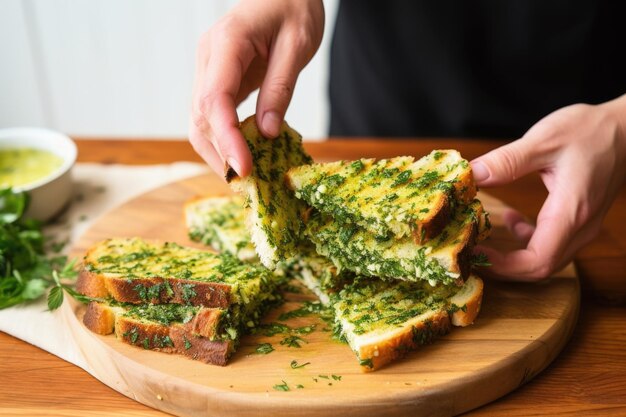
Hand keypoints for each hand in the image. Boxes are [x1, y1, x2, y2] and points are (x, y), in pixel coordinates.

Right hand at [189, 0, 323, 177]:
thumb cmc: (294, 6)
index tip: (245, 169)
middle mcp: (208, 58)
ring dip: (218, 150)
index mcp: (226, 43)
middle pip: (200, 116)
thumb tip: (266, 133)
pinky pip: (213, 114)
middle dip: (220, 153)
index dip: (227, 139)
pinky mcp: (217, 77)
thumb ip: (280, 88)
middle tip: (246, 183)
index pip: (215, 100)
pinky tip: (243, 155)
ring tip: (244, 176)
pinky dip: (224, 138)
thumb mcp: (297, 45)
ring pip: (200, 119)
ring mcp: (209, 68)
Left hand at [471, 94, 625, 280]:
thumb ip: (507, 161)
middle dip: (504, 266)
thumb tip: (473, 175)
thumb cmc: (591, 130)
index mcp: (571, 211)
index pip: (538, 260)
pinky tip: (513, 218)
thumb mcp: (544, 140)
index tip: (476, 253)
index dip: (504, 266)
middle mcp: (581, 226)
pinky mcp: (580, 220)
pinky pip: (553, 244)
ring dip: (514, 255)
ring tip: (485, 238)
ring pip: (547, 259)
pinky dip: (528, 240)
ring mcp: (583, 226)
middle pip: (541, 268)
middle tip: (473, 251)